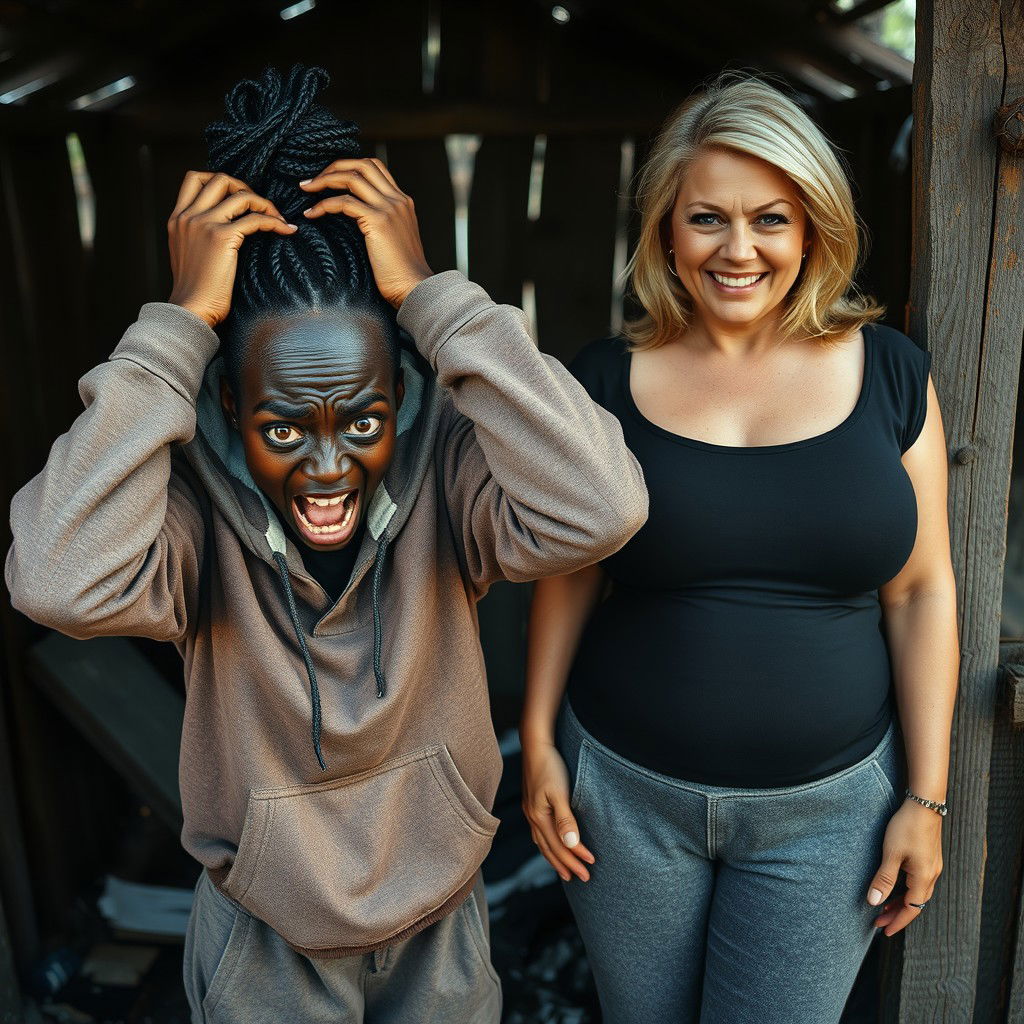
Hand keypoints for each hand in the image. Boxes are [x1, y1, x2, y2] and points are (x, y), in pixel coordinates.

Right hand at [167, 171, 296, 326]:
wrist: (191, 309)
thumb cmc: (196, 291)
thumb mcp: (188, 254)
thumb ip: (198, 235)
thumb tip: (223, 227)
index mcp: (177, 218)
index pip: (195, 179)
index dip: (221, 182)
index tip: (239, 198)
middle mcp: (188, 216)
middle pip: (220, 178)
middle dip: (246, 188)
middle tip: (261, 207)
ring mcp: (204, 224)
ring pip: (241, 195)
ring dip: (265, 204)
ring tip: (279, 220)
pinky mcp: (221, 237)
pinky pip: (255, 219)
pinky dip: (274, 222)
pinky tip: (286, 230)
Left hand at [299, 157, 431, 307]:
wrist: (415, 287)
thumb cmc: (402, 274)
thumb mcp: (395, 240)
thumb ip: (382, 224)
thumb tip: (358, 222)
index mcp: (402, 201)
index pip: (375, 167)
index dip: (349, 167)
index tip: (329, 179)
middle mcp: (397, 199)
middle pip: (362, 164)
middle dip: (334, 167)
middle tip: (313, 181)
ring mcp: (389, 208)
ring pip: (351, 177)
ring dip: (324, 179)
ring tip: (306, 189)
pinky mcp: (378, 221)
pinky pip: (343, 202)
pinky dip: (323, 205)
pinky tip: (311, 214)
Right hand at [521, 738, 594, 882]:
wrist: (535, 745)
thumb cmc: (549, 766)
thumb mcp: (560, 792)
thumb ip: (565, 819)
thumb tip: (571, 844)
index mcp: (539, 816)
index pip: (560, 845)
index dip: (575, 857)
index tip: (591, 867)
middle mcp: (532, 817)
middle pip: (550, 848)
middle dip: (566, 864)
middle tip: (582, 878)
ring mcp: (530, 811)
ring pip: (542, 843)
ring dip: (555, 858)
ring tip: (565, 870)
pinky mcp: (532, 804)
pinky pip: (539, 833)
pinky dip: (547, 844)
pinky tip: (550, 844)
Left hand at [866, 799, 943, 935]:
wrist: (925, 804)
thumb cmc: (907, 827)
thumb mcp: (891, 853)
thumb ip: (883, 878)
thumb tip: (874, 902)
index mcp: (923, 878)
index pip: (911, 909)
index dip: (897, 921)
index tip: (884, 931)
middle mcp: (931, 875)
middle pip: (915, 903)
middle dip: (896, 914)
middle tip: (878, 922)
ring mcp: (931, 867)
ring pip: (916, 893)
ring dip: (900, 902)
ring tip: (883, 906)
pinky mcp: (928, 858)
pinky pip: (917, 882)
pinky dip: (905, 890)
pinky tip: (894, 887)